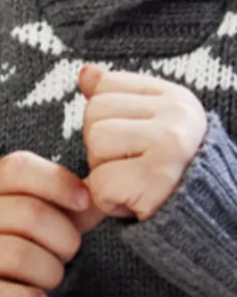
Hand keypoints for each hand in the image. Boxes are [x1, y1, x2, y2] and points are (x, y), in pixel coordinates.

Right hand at [0, 151, 94, 296]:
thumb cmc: (12, 237)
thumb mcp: (38, 213)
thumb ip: (72, 205)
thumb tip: (104, 197)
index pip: (18, 168)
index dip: (57, 182)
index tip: (83, 202)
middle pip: (30, 214)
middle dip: (65, 240)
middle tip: (65, 252)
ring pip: (18, 256)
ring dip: (50, 273)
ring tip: (49, 276)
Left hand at [79, 63, 207, 221]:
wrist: (210, 223)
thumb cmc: (172, 175)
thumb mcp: (148, 129)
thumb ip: (116, 99)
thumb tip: (85, 73)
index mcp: (175, 98)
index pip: (105, 85)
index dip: (106, 119)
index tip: (134, 142)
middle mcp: (178, 114)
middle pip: (95, 112)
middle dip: (101, 146)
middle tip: (134, 168)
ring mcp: (171, 144)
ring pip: (96, 142)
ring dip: (103, 172)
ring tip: (136, 183)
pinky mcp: (159, 179)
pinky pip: (100, 183)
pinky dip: (108, 200)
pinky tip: (137, 203)